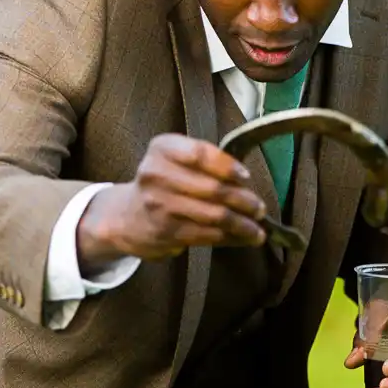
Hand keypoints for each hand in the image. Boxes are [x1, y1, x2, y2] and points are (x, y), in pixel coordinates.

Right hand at [77, 133, 267, 266]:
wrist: (127, 215)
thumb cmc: (162, 182)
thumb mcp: (174, 157)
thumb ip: (203, 160)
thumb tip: (244, 181)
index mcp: (162, 149)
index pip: (201, 154)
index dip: (228, 166)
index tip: (246, 177)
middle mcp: (157, 174)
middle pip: (212, 189)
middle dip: (243, 201)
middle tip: (259, 208)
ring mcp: (160, 205)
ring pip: (214, 216)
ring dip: (242, 224)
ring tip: (257, 229)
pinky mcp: (166, 232)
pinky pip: (207, 235)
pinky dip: (230, 238)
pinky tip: (243, 238)